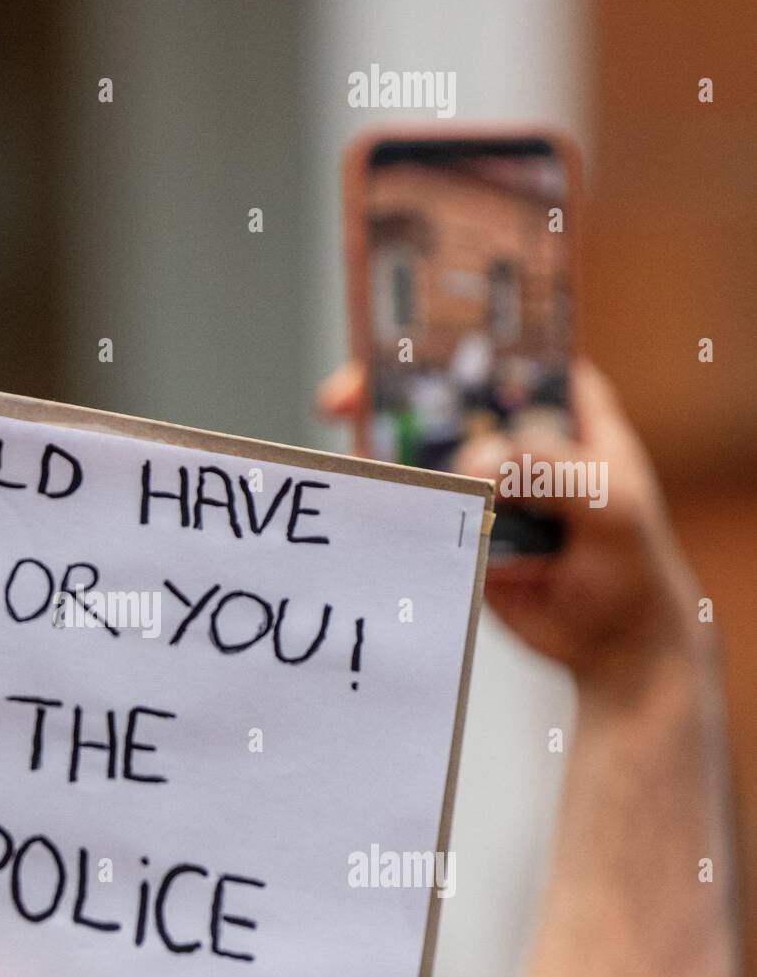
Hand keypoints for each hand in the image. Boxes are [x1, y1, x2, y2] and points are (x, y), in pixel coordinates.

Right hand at [319, 360, 707, 693]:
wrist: (609, 641)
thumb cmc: (630, 563)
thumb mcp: (611, 505)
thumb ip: (551, 473)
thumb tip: (476, 457)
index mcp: (560, 410)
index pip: (504, 354)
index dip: (456, 334)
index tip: (407, 336)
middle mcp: (510, 437)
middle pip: (441, 396)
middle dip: (388, 388)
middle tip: (348, 396)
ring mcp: (477, 483)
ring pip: (416, 451)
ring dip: (377, 446)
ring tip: (346, 453)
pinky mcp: (453, 527)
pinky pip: (412, 506)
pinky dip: (385, 500)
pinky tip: (360, 496)